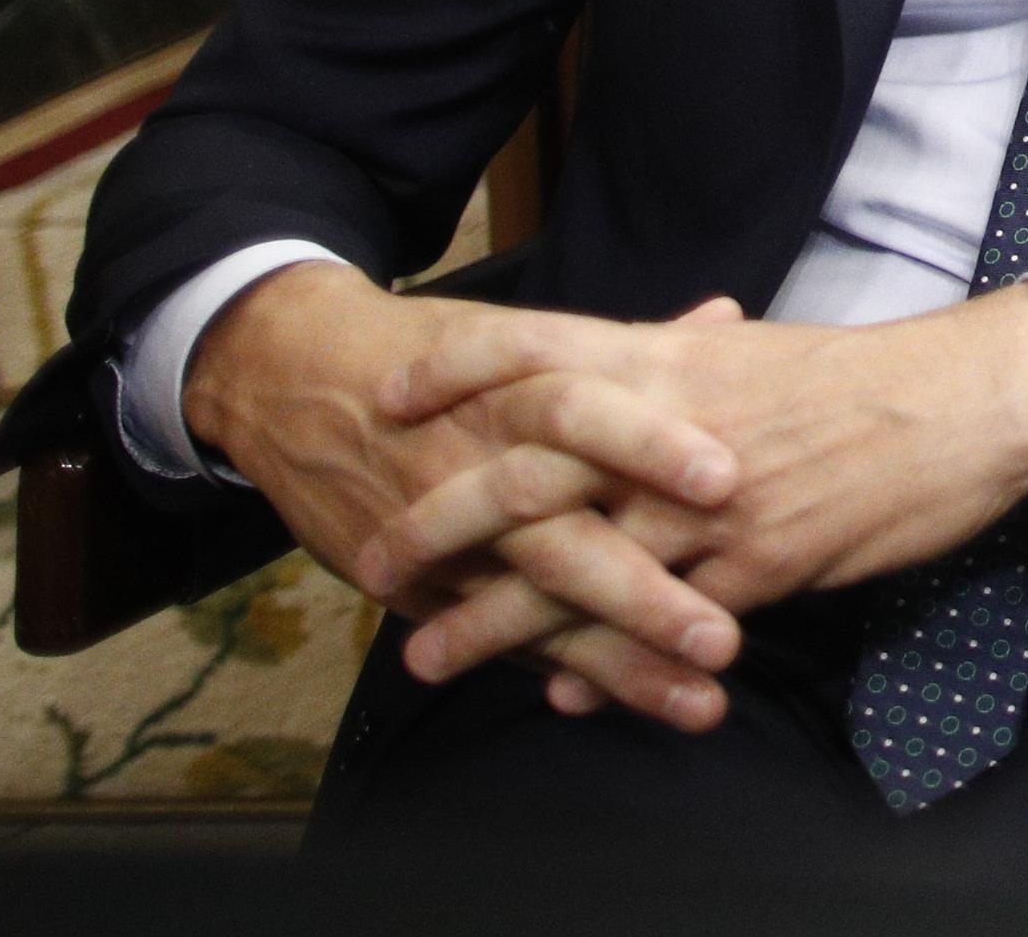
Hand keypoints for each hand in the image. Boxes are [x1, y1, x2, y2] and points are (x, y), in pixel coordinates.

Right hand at [183, 262, 745, 727]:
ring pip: (536, 610)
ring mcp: (451, 541)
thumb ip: (630, 347)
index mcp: (515, 392)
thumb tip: (728, 317)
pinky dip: (552, 671)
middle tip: (723, 639)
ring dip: (618, 661)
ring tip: (699, 702)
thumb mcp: (522, 336)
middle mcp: (480, 471)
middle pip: (562, 533)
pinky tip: (611, 708)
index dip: (653, 445)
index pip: (586, 411)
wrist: (296, 380)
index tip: (731, 482)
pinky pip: (494, 638)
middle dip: (643, 594)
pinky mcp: (422, 588)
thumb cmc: (440, 357)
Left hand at [364, 286, 1027, 690]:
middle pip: (529, 471)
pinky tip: (566, 696)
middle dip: (441, 521)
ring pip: (580, 568)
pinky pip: (664, 625)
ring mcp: (713, 504)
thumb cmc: (861, 377)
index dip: (455, 371)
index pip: (537, 347)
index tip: (388, 399)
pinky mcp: (760, 567)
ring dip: (495, 620)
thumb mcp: (754, 356)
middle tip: (374, 558)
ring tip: (430, 656)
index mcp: (673, 359)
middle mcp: (674, 429)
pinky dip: (608, 667)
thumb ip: (677, 369)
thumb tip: (618, 374)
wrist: (964, 403)